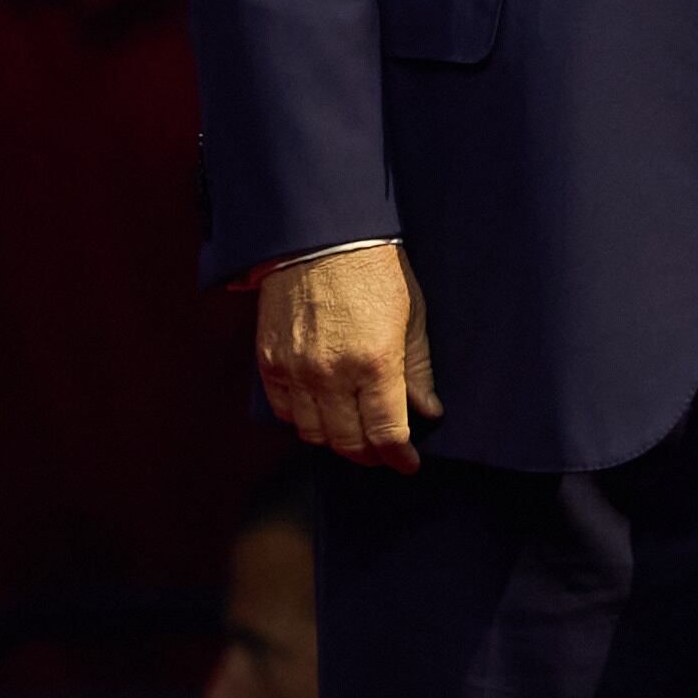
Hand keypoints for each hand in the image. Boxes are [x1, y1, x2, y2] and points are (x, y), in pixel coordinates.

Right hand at [256, 243, 439, 473]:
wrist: (321, 234)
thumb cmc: (375, 270)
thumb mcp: (412, 315)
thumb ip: (418, 368)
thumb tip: (428, 411)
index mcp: (376, 363)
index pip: (387, 434)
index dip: (399, 457)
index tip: (408, 463)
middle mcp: (333, 374)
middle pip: (349, 442)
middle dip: (370, 454)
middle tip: (382, 450)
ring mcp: (297, 370)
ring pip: (314, 434)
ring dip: (336, 439)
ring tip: (352, 430)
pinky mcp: (270, 361)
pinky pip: (283, 411)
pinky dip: (301, 419)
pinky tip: (319, 410)